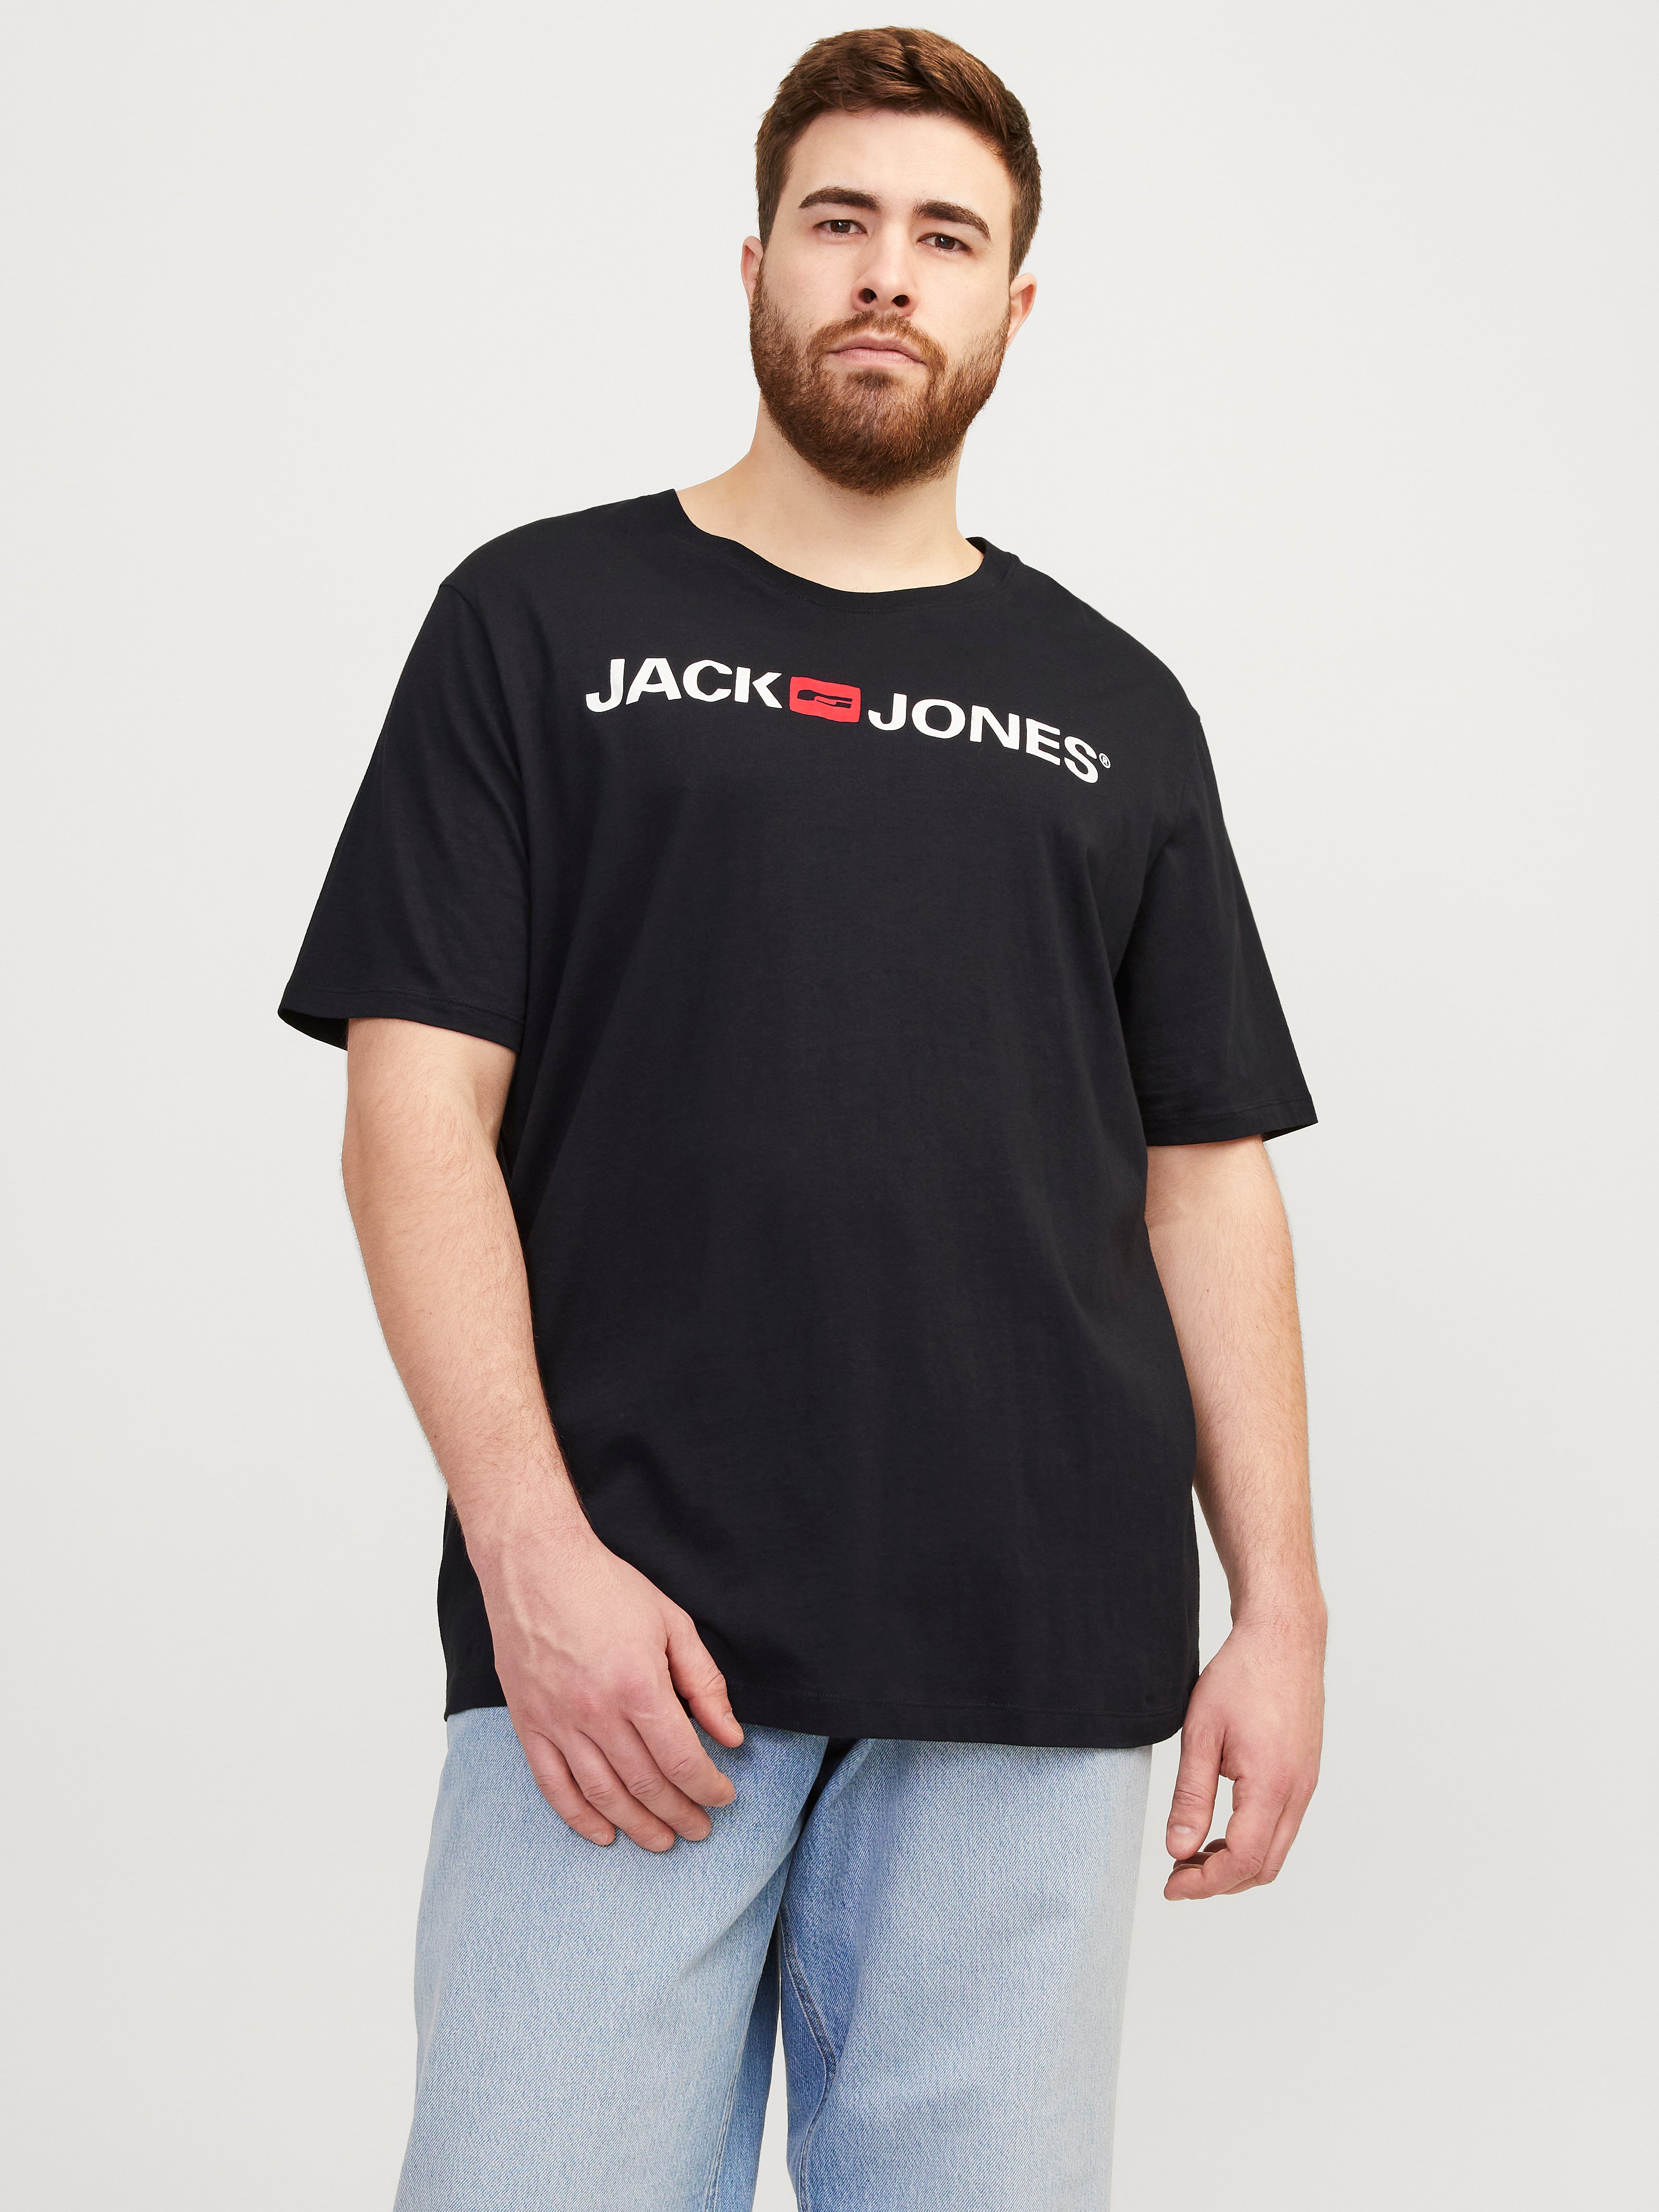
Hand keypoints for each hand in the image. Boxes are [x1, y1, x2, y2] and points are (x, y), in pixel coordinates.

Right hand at [472, 1513, 744, 1852]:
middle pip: (646, 1785)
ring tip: (662, 1841)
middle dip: (680, 1814)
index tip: (725, 1797)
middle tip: (701, 1829)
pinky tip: (602, 1833)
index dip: (709, 1787)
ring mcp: (558, 1722)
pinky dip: (578, 1817)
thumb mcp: (672, 1623)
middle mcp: (597, 1712)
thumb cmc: (607, 1588)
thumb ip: (705, 1683)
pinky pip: (553, 1785)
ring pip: (602, 1794)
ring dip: (636, 1826)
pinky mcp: (528, 1723)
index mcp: (638, 1686)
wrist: (535, 1565)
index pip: (682, 1761)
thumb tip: (731, 1735)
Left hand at [1163, 1608, 1324, 1898]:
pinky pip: (1282, 1827)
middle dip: (1220, 1882)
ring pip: (1275, 1851)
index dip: (1205, 1882)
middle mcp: (1298, 1793)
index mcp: (1272, 1785)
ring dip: (1236, 1863)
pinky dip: (1252, 1841)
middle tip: (1177, 1874)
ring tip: (1193, 1853)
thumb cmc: (1242, 1676)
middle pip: (1263, 1867)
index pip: (1243, 1860)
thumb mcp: (1201, 1733)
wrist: (1283, 1639)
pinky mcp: (1305, 1775)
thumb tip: (1178, 1850)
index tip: (1171, 1884)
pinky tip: (1220, 1827)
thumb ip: (1190, 1797)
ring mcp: (1306, 1785)